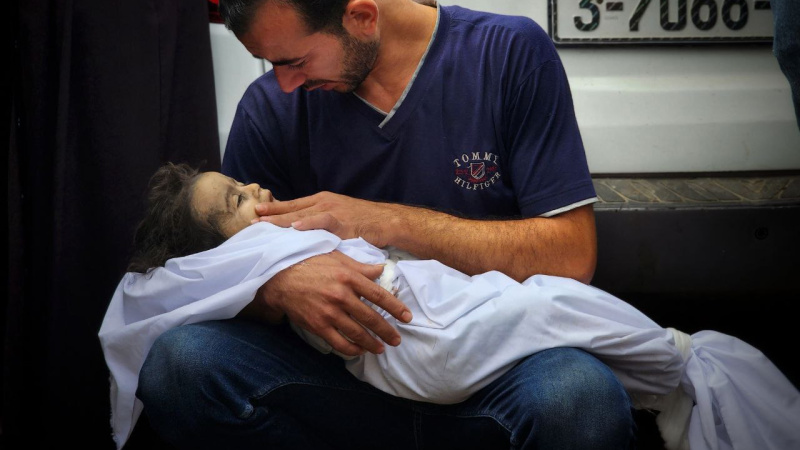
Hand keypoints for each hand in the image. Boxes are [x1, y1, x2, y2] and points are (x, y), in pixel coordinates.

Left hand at [253, 192, 399, 247]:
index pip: (293, 205)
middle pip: (293, 209)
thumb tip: (303, 234)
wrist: (387, 221)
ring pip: (302, 215)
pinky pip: (322, 222)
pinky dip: (308, 225)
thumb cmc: (364, 223)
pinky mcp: (343, 222)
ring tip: (265, 225)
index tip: (257, 213)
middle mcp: (324, 203)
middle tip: (252, 220)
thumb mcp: (338, 218)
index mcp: (322, 201)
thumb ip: (321, 223)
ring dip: (283, 220)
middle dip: (272, 215)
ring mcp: (333, 211)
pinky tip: (295, 228)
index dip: (275, 209)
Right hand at [258, 251, 412, 355]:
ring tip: (381, 348)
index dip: (396, 308)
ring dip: (372, 343)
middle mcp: (341, 295)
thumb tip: (381, 269)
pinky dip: (351, 349)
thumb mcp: (337, 258)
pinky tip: (359, 351)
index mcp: (349, 277)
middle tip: (397, 340)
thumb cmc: (310, 263)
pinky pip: (339, 342)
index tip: (407, 317)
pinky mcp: (318, 325)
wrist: (280, 276)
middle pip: (371, 318)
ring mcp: (329, 312)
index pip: (379, 295)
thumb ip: (361, 267)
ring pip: (357, 333)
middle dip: (387, 331)